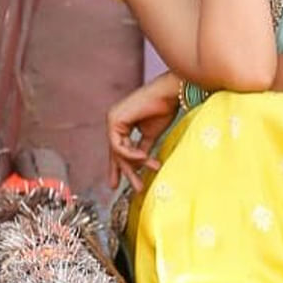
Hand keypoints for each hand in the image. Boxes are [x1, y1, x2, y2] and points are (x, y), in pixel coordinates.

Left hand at [106, 72, 180, 190]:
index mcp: (122, 124)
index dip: (120, 166)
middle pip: (116, 152)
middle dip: (125, 172)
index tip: (119, 184)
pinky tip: (143, 158)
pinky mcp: (114, 120)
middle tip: (133, 188)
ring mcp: (112, 120)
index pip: (118, 149)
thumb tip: (139, 164)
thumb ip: (143, 148)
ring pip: (117, 152)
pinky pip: (119, 146)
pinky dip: (131, 155)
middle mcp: (114, 121)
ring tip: (141, 182)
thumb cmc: (164, 109)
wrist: (169, 93)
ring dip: (132, 167)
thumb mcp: (151, 134)